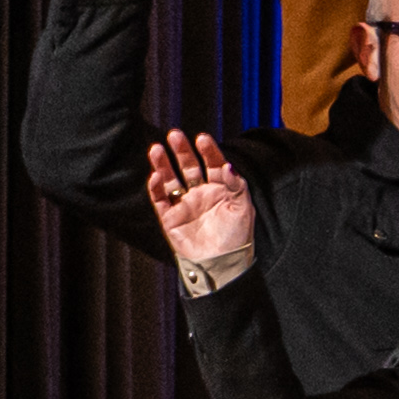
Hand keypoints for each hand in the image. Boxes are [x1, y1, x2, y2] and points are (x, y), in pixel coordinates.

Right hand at [144, 131, 254, 269]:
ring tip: (156, 148)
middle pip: (189, 167)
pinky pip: (160, 199)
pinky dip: (156, 187)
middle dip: (182, 151)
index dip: (208, 151)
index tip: (202, 138)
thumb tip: (227, 164)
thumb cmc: (237, 237)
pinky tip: (156, 175)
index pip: (213, 164)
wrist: (221, 264)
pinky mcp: (170, 217)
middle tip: (174, 134)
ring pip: (171, 179)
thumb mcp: (242, 208)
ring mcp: (185, 204)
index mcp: (221, 189)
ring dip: (163, 164)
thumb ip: (236, 185)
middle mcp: (201, 193)